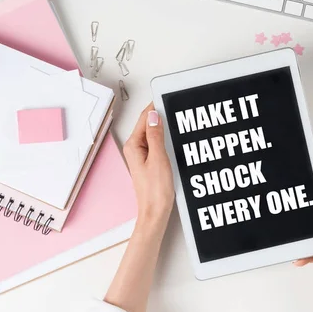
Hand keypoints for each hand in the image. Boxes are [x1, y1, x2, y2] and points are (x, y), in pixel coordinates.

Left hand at [123, 103, 174, 234]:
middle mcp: (135, 149)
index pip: (144, 118)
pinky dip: (166, 139)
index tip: (168, 98)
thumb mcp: (159, 159)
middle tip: (177, 109)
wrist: (155, 213)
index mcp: (133, 146)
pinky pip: (157, 144)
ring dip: (165, 128)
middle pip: (148, 125)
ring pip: (154, 134)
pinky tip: (175, 139)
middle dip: (162, 116)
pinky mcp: (150, 162)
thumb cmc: (155, 191)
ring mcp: (142, 156)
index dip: (156, 107)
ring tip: (179, 122)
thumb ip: (155, 136)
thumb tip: (154, 116)